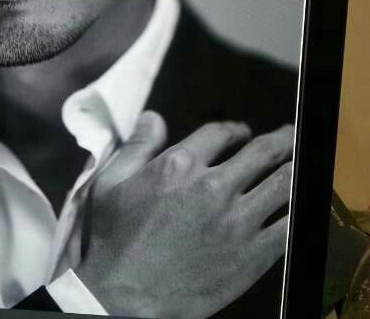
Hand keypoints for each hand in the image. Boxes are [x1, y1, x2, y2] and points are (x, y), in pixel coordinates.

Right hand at [76, 114, 292, 318]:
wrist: (123, 296)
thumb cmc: (113, 239)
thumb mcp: (111, 182)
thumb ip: (138, 145)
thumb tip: (154, 117)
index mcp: (179, 165)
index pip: (221, 133)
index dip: (235, 129)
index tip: (241, 134)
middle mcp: (213, 187)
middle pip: (261, 152)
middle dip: (279, 140)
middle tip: (288, 137)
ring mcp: (236, 222)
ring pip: (282, 184)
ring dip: (294, 168)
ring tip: (299, 163)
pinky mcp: (251, 256)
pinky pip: (287, 227)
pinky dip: (299, 211)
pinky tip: (301, 206)